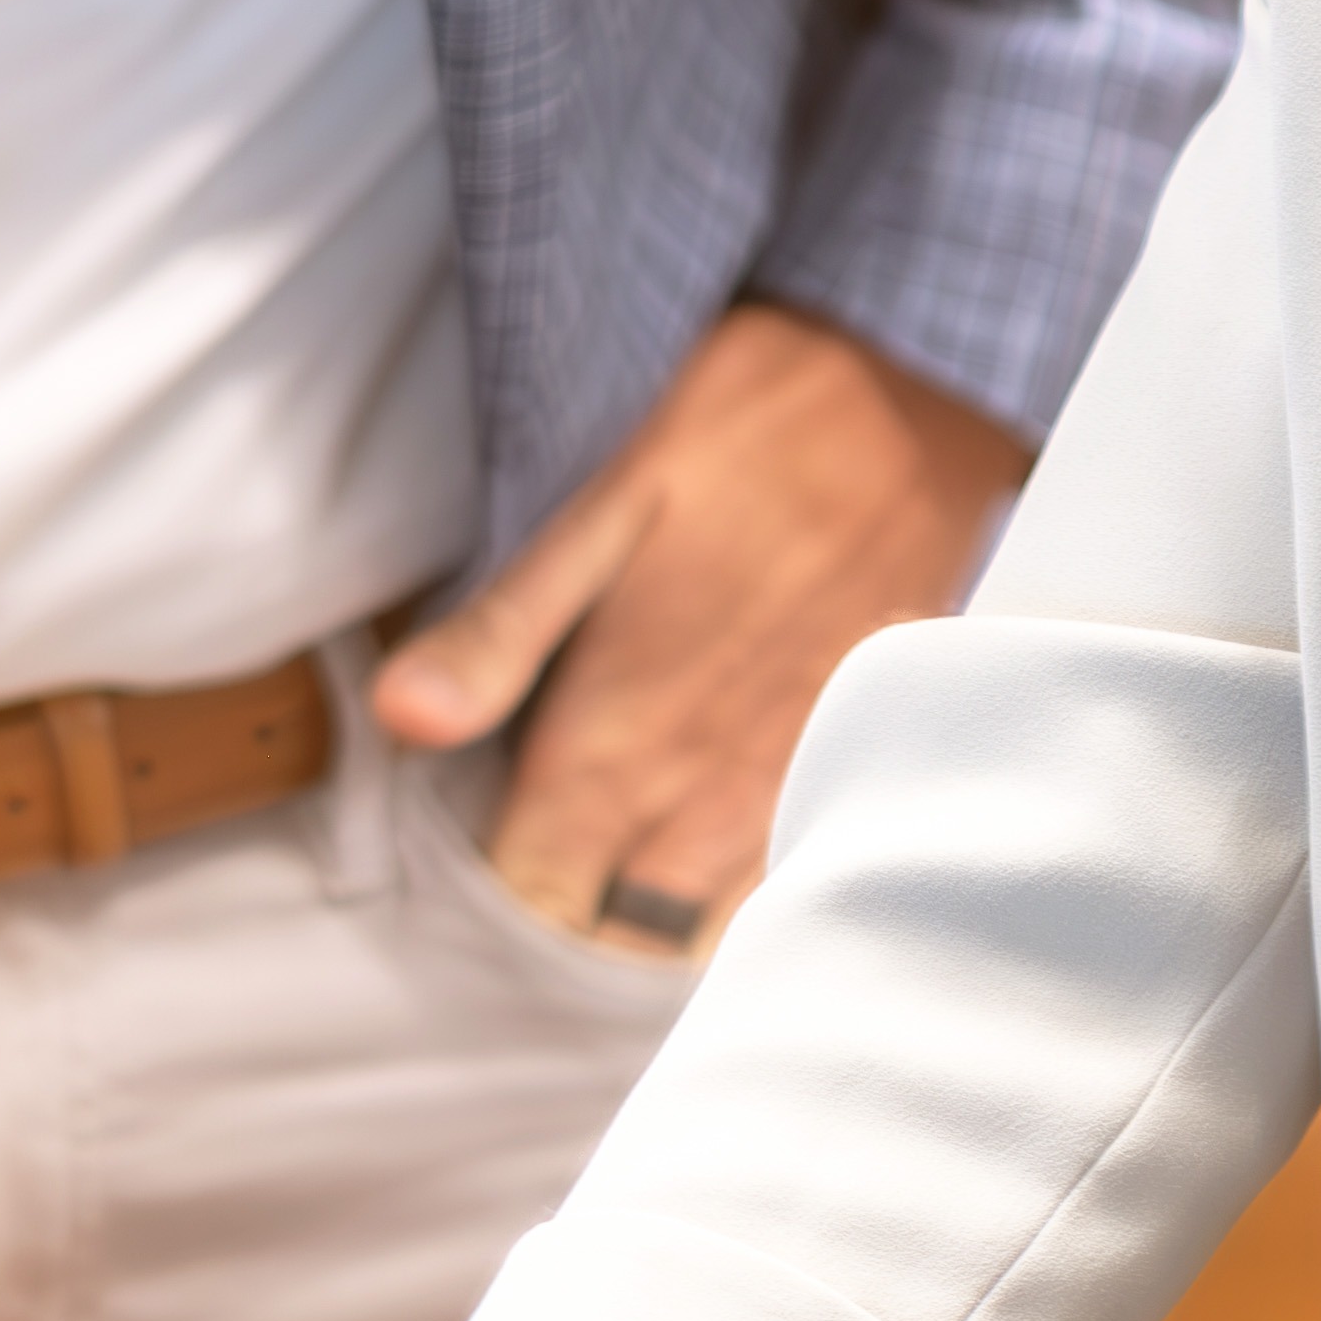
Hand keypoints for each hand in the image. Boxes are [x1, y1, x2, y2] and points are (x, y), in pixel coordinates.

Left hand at [371, 303, 1025, 947]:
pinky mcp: (857, 770)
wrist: (920, 396)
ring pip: (700, 921)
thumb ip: (503, 630)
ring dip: (648, 898)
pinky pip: (783, 876)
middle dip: (566, 897)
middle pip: (612, 924)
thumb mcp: (604, 507)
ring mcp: (795, 791)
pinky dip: (735, 880)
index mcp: (624, 730)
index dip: (494, 868)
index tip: (478, 816)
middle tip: (539, 819)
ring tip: (616, 829)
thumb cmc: (748, 433)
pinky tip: (713, 818)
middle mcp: (711, 789)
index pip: (533, 886)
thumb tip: (399, 717)